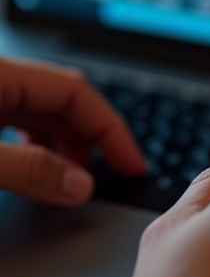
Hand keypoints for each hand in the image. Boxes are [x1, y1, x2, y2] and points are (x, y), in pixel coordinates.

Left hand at [0, 57, 145, 205]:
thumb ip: (29, 171)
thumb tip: (79, 186)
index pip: (74, 90)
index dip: (110, 128)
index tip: (131, 164)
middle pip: (58, 101)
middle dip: (88, 138)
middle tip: (107, 177)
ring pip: (34, 113)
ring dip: (61, 145)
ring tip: (71, 179)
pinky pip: (11, 125)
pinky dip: (32, 148)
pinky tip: (32, 170)